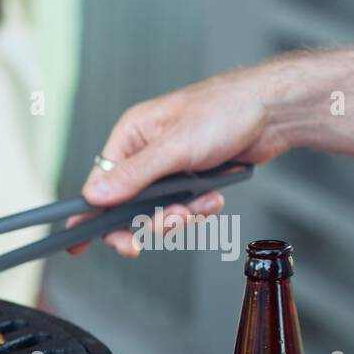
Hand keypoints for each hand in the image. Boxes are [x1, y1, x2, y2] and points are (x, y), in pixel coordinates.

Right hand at [69, 46, 353, 255]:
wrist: (275, 111)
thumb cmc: (226, 110)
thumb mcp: (175, 146)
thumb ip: (134, 175)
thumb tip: (95, 195)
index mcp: (131, 136)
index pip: (99, 183)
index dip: (89, 215)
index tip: (78, 243)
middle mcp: (145, 152)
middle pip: (126, 205)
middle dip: (144, 222)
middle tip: (152, 236)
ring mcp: (169, 167)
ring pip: (156, 211)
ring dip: (177, 216)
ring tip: (198, 206)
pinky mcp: (191, 178)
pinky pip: (182, 207)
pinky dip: (197, 209)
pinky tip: (213, 196)